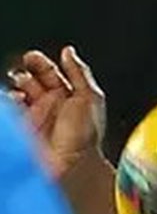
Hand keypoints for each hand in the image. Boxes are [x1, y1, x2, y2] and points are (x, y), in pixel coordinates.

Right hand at [8, 47, 106, 178]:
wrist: (73, 162)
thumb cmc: (86, 134)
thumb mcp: (89, 97)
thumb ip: (79, 72)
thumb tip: (68, 51)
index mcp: (68, 96)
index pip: (49, 73)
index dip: (40, 63)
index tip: (31, 57)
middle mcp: (50, 104)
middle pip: (31, 80)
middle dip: (24, 72)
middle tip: (21, 69)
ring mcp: (34, 116)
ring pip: (18, 93)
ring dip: (16, 86)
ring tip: (20, 85)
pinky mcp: (22, 127)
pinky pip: (11, 110)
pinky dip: (9, 101)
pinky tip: (14, 98)